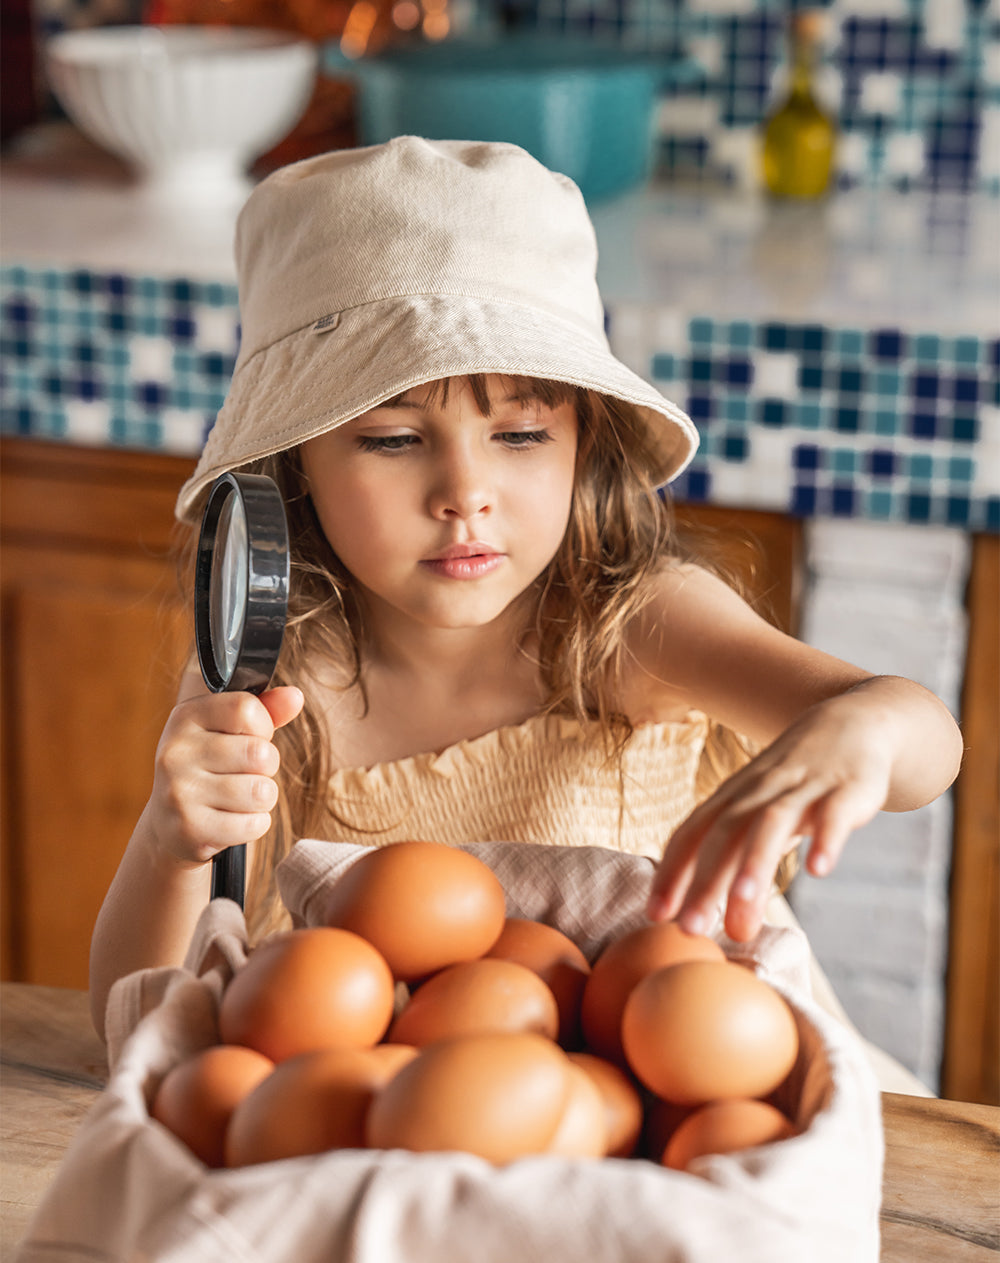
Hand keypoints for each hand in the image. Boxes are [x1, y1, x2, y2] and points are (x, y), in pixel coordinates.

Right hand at [145, 685, 303, 867]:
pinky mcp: (189, 829)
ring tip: (239, 798)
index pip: (246, 709)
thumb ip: (266, 710)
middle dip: (266, 767)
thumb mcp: (230, 730)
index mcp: (185, 717)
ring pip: (261, 791)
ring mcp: (179, 792)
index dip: (263, 727)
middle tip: (243, 774)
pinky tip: (231, 820)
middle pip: (260, 753)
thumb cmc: (210, 766)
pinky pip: (253, 825)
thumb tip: (295, 696)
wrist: (170, 821)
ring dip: (262, 798)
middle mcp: (175, 751)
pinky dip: (253, 824)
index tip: (249, 738)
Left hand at [646, 698, 892, 941]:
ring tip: (741, 909)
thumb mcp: (755, 811)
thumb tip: (699, 912)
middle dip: (704, 882)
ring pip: (772, 823)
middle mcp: (760, 791)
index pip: (692, 833)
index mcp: (732, 798)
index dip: (671, 872)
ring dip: (754, 866)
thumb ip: (730, 857)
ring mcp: (803, 787)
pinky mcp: (847, 789)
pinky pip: (834, 814)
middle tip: (689, 930)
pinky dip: (825, 839)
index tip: (654, 915)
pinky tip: (818, 869)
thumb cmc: (791, 784)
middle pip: (725, 834)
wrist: (849, 723)